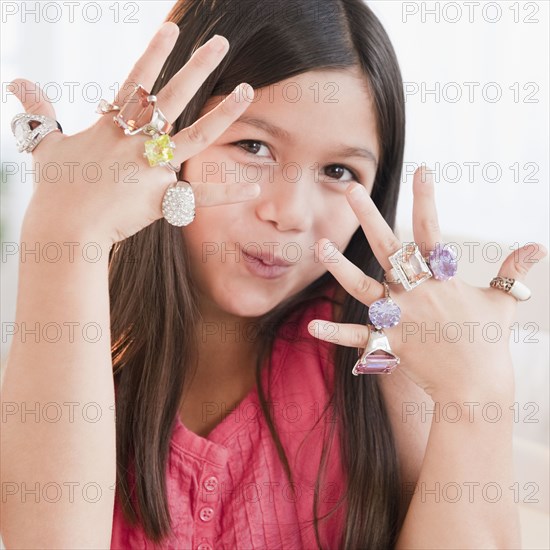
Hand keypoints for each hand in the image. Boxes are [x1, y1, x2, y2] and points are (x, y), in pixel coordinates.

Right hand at [11, 23, 258, 246]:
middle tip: (220, 43)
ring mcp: (153, 169)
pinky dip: (228, 193)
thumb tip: (14, 83)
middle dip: (197, 67)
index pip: (137, 80)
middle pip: (173, 96)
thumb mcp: (46, 145)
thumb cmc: (55, 188)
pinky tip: (256, 188)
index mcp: (113, 126)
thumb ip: (40, 112)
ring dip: (224, 112)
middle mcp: (137, 141)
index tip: (174, 29)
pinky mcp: (163, 199)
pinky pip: (201, 195)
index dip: (155, 53)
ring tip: (247, 90)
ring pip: (196, 135)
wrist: (65, 228)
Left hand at [308, 166, 546, 400]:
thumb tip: (539, 246)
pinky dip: (335, 332)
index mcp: (442, 279)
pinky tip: (312, 325)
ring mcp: (400, 317)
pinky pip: (358, 337)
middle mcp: (417, 292)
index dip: (427, 199)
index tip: (421, 169)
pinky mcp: (389, 342)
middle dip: (369, 217)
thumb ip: (512, 270)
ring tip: (321, 246)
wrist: (478, 388)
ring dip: (340, 267)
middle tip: (351, 190)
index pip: (433, 230)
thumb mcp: (503, 301)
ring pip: (363, 287)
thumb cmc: (489, 341)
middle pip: (388, 248)